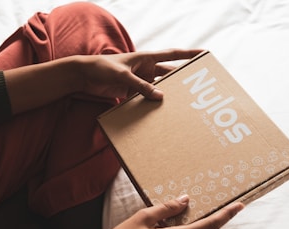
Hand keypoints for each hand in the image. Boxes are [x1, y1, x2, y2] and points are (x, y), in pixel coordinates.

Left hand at [77, 48, 202, 99]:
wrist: (83, 75)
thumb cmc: (101, 68)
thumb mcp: (122, 76)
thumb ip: (140, 86)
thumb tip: (160, 97)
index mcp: (146, 58)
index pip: (172, 55)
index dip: (188, 55)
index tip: (204, 55)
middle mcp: (145, 69)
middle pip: (168, 74)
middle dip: (180, 80)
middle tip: (195, 89)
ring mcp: (138, 81)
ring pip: (156, 88)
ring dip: (165, 95)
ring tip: (179, 105)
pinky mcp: (130, 92)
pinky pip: (144, 98)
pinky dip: (149, 104)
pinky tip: (157, 113)